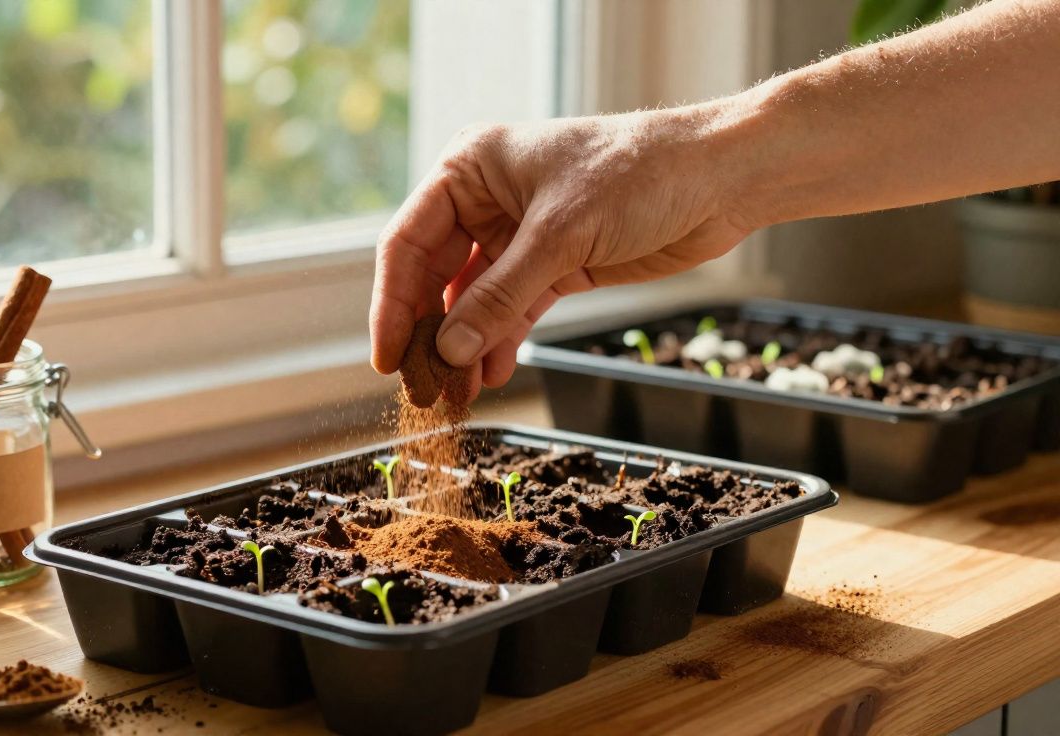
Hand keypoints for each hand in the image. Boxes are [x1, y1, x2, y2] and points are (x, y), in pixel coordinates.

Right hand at [369, 105, 756, 397]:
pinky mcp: (554, 264)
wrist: (720, 178)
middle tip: (421, 386)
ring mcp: (519, 234)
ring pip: (474, 300)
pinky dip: (501, 343)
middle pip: (436, 276)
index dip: (392, 302)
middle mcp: (486, 199)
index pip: (409, 241)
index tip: (387, 357)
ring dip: (466, 347)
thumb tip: (451, 350)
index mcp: (470, 168)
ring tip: (456, 394)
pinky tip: (491, 375)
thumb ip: (500, 297)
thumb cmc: (639, 173)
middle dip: (430, 333)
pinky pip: (512, 311)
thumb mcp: (560, 235)